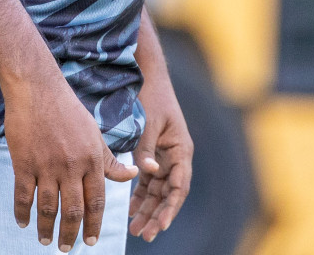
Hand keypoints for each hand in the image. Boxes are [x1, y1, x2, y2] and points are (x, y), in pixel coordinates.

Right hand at [5, 70, 137, 250]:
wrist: (37, 88)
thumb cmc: (69, 110)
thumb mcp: (95, 133)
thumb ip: (110, 159)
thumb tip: (132, 174)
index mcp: (92, 159)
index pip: (96, 201)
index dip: (94, 224)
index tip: (91, 241)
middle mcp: (71, 165)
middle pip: (73, 210)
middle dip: (71, 234)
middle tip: (67, 249)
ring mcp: (46, 165)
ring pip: (48, 208)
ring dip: (47, 229)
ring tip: (46, 240)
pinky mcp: (23, 162)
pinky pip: (23, 195)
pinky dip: (22, 212)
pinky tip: (23, 222)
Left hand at [129, 72, 192, 241]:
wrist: (148, 77)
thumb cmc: (151, 97)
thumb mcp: (148, 123)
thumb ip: (147, 149)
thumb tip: (148, 172)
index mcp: (181, 150)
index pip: (179, 187)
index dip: (170, 209)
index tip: (159, 225)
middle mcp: (176, 157)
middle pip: (169, 194)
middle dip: (157, 215)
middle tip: (144, 235)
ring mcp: (165, 157)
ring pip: (158, 191)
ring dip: (148, 209)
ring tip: (136, 229)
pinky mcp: (153, 155)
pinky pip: (149, 182)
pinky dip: (141, 196)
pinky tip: (132, 210)